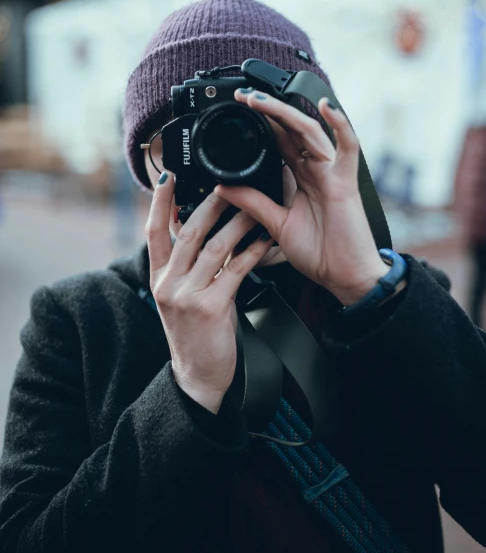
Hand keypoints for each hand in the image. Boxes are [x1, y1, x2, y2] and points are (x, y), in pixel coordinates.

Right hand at [145, 172, 273, 412]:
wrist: (198, 376)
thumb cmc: (196, 333)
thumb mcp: (181, 295)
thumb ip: (187, 264)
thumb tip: (200, 227)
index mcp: (159, 277)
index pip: (154, 231)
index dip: (161, 202)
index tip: (169, 176)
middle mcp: (168, 284)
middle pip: (188, 233)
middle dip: (209, 204)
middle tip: (227, 184)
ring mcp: (187, 296)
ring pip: (215, 247)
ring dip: (237, 223)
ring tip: (254, 207)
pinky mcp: (210, 308)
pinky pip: (236, 270)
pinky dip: (253, 252)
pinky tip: (265, 240)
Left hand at [214, 90, 388, 305]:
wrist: (344, 278)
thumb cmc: (320, 253)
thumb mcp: (276, 224)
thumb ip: (253, 203)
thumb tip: (224, 187)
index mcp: (302, 178)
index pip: (280, 141)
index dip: (261, 123)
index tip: (238, 110)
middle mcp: (317, 170)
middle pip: (292, 129)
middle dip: (268, 110)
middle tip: (243, 97)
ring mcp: (332, 173)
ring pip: (311, 131)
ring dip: (286, 112)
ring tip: (261, 99)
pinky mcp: (346, 182)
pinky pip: (348, 147)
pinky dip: (340, 125)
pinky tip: (327, 108)